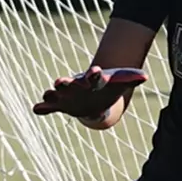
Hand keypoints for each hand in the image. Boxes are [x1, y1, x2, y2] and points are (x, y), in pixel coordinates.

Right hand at [33, 66, 147, 122]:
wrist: (96, 96)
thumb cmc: (108, 88)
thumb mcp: (119, 84)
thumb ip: (130, 79)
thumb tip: (144, 77)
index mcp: (92, 80)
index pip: (93, 76)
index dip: (93, 75)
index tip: (95, 71)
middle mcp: (77, 85)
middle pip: (70, 83)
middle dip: (66, 83)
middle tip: (62, 82)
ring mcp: (67, 95)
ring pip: (57, 93)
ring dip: (52, 94)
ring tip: (47, 95)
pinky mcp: (61, 105)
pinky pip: (50, 106)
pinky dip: (43, 108)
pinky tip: (36, 109)